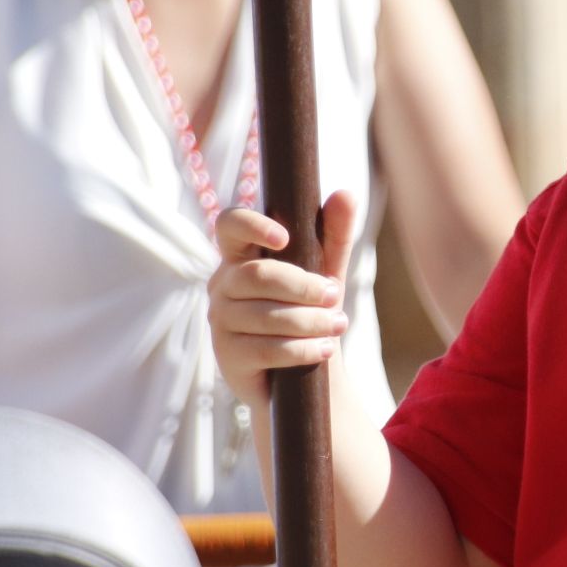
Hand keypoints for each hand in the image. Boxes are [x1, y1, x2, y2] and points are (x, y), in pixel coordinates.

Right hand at [208, 191, 360, 413]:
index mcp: (240, 256)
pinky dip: (303, 349)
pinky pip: (266, 349)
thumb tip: (346, 193)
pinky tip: (324, 349)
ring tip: (338, 325)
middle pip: (259, 276)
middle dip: (304, 286)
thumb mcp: (325, 271)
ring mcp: (220, 322)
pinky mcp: (227, 358)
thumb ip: (334, 235)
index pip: (230, 225)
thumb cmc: (308, 311)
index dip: (252, 226)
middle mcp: (222, 285)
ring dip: (311, 322)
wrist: (301, 373)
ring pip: (267, 316)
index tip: (284, 238)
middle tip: (335, 295)